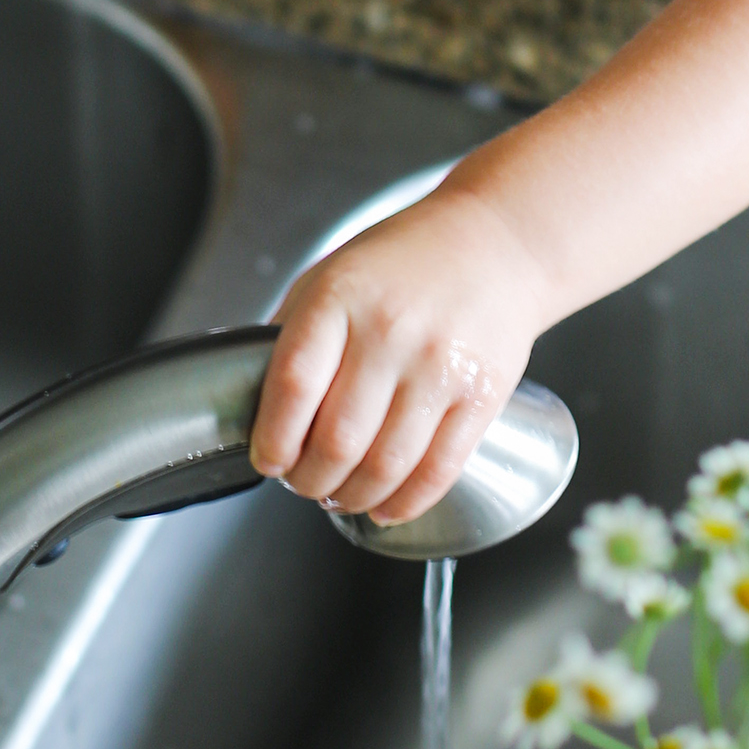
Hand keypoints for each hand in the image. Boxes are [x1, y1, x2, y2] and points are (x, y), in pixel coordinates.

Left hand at [249, 181, 552, 525]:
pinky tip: (385, 505)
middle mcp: (389, 332)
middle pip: (337, 441)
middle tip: (303, 482)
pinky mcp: (481, 394)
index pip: (292, 387)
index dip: (272, 440)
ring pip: (385, 467)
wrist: (495, 243)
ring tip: (341, 495)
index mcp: (339, 299)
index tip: (268, 459)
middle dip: (309, 480)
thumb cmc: (406, 261)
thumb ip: (291, 332)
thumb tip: (254, 398)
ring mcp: (439, 365)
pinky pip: (438, 470)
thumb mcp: (331, 274)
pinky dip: (404, 503)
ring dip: (352, 498)